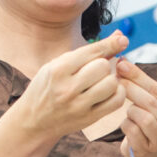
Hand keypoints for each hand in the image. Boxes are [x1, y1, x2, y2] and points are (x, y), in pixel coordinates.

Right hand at [10, 32, 127, 144]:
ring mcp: (79, 106)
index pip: (92, 52)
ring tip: (101, 82)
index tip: (122, 40)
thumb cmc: (47, 88)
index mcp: (57, 70)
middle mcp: (67, 88)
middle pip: (103, 67)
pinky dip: (117, 93)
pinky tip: (108, 92)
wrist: (34, 120)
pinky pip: (116, 101)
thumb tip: (119, 36)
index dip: (110, 44)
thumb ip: (87, 52)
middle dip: (103, 65)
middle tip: (95, 71)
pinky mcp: (89, 118)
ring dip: (111, 80)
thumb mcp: (57, 65)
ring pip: (112, 84)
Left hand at [116, 59, 156, 156]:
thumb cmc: (153, 126)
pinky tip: (127, 125)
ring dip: (130, 111)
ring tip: (129, 112)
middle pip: (150, 102)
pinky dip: (125, 124)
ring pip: (142, 117)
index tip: (122, 64)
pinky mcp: (148, 151)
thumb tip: (123, 63)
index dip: (139, 76)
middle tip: (116, 80)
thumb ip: (144, 87)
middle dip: (131, 89)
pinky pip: (132, 131)